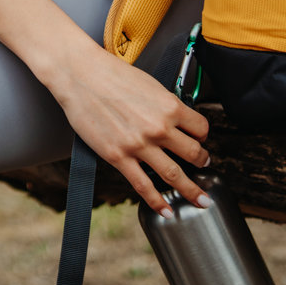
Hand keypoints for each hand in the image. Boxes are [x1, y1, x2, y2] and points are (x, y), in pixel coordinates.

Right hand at [53, 47, 210, 215]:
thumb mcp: (149, 84)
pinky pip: (144, 186)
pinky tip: (167, 210)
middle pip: (193, 153)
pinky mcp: (118, 157)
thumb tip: (174, 118)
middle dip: (202, 162)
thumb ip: (164, 105)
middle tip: (204, 166)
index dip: (203, 136)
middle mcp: (158, 127)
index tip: (201, 140)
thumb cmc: (112, 74)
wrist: (81, 75)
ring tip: (200, 199)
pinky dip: (158, 202)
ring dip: (191, 189)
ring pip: (174, 175)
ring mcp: (139, 145)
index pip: (201, 128)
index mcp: (169, 106)